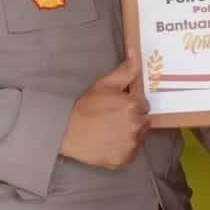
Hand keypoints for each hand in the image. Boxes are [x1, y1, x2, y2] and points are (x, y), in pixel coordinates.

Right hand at [59, 49, 149, 168]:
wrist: (66, 130)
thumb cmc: (85, 106)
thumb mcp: (105, 84)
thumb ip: (125, 69)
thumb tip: (135, 50)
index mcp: (134, 106)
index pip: (143, 105)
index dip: (131, 105)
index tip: (117, 107)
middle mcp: (136, 126)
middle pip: (144, 121)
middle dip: (133, 119)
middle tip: (113, 118)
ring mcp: (131, 144)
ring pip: (139, 137)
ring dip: (130, 134)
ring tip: (110, 130)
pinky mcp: (125, 158)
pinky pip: (131, 152)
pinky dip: (124, 148)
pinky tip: (109, 142)